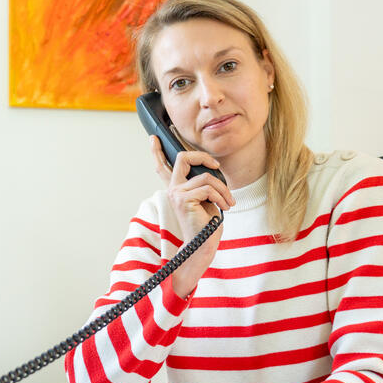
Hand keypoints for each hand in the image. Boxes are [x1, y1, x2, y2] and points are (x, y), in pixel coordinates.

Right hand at [150, 136, 233, 295]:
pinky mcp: (184, 199)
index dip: (157, 151)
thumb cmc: (206, 224)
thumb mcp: (206, 198)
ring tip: (228, 202)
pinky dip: (222, 197)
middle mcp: (173, 189)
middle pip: (183, 158)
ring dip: (223, 189)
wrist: (203, 244)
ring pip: (206, 176)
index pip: (163, 166)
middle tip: (216, 166)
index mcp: (176, 188)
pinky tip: (225, 207)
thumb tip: (211, 168)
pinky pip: (209, 188)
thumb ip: (203, 183)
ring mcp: (176, 193)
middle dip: (203, 157)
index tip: (153, 137)